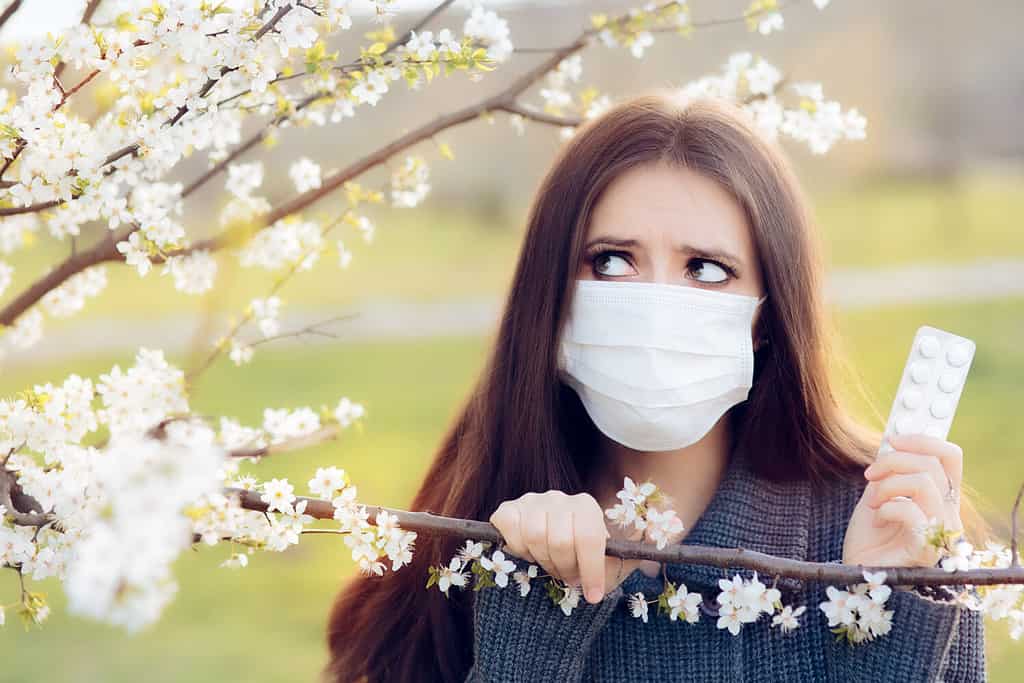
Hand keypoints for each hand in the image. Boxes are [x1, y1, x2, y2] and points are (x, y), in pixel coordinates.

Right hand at [489, 490, 684, 604]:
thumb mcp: (613, 558)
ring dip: (543, 562)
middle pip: (559, 541)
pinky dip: (518, 550)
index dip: (591, 569)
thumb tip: (664, 535)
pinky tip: (529, 553)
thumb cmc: (587, 556)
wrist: (555, 545)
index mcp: (586, 507)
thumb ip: (635, 551)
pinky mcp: (509, 509)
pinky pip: (510, 531)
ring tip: (551, 564)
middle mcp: (558, 498)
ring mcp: (532, 501)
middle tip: (569, 576)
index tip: (593, 594)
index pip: (589, 537)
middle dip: (565, 569)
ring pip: (534, 538)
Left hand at [843, 433, 963, 567]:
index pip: (950, 457)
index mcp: (941, 497)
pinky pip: (912, 512)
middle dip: (893, 461)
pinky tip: (877, 517)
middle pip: (932, 465)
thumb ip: (891, 471)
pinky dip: (887, 507)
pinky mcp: (927, 550)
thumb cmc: (870, 535)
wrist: (857, 568)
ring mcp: (941, 533)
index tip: (892, 439)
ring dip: (887, 485)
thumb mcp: (879, 493)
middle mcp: (948, 514)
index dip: (922, 440)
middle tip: (870, 474)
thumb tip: (893, 441)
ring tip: (873, 501)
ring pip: (923, 483)